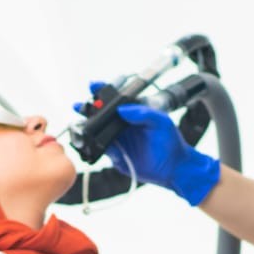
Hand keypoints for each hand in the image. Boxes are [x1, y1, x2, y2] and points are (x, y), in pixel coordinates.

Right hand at [73, 83, 220, 206]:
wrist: (173, 168)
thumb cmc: (170, 141)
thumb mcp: (161, 122)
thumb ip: (143, 113)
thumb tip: (122, 109)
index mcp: (132, 113)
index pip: (115, 99)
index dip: (103, 91)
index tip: (93, 86)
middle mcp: (123, 125)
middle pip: (101, 114)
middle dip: (88, 108)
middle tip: (80, 106)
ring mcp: (118, 140)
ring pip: (98, 132)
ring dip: (88, 128)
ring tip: (80, 125)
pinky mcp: (116, 156)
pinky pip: (102, 150)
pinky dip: (95, 146)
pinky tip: (92, 143)